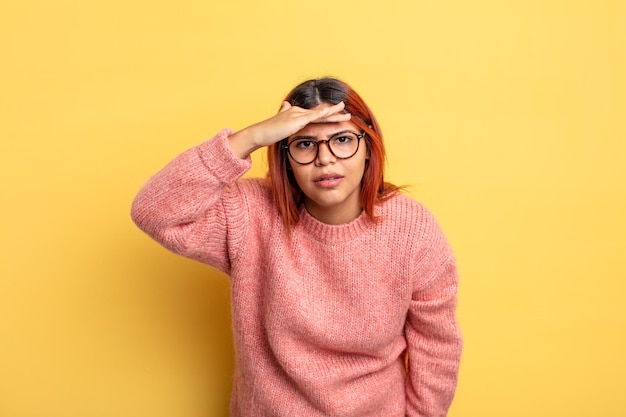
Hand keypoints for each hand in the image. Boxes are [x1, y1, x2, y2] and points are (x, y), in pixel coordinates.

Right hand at [228, 101, 350, 158]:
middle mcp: (298, 112)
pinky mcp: (296, 120)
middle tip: (345, 108)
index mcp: (296, 114)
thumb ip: (284, 113)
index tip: (336, 113)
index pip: (314, 114)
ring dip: (332, 112)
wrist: (259, 133)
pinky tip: (330, 112)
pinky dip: (322, 114)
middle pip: (319, 112)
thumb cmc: (268, 132)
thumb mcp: (279, 123)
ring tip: (344, 110)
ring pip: (319, 113)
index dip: (326, 114)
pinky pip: (312, 116)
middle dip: (333, 111)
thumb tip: (285, 104)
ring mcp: (297, 115)